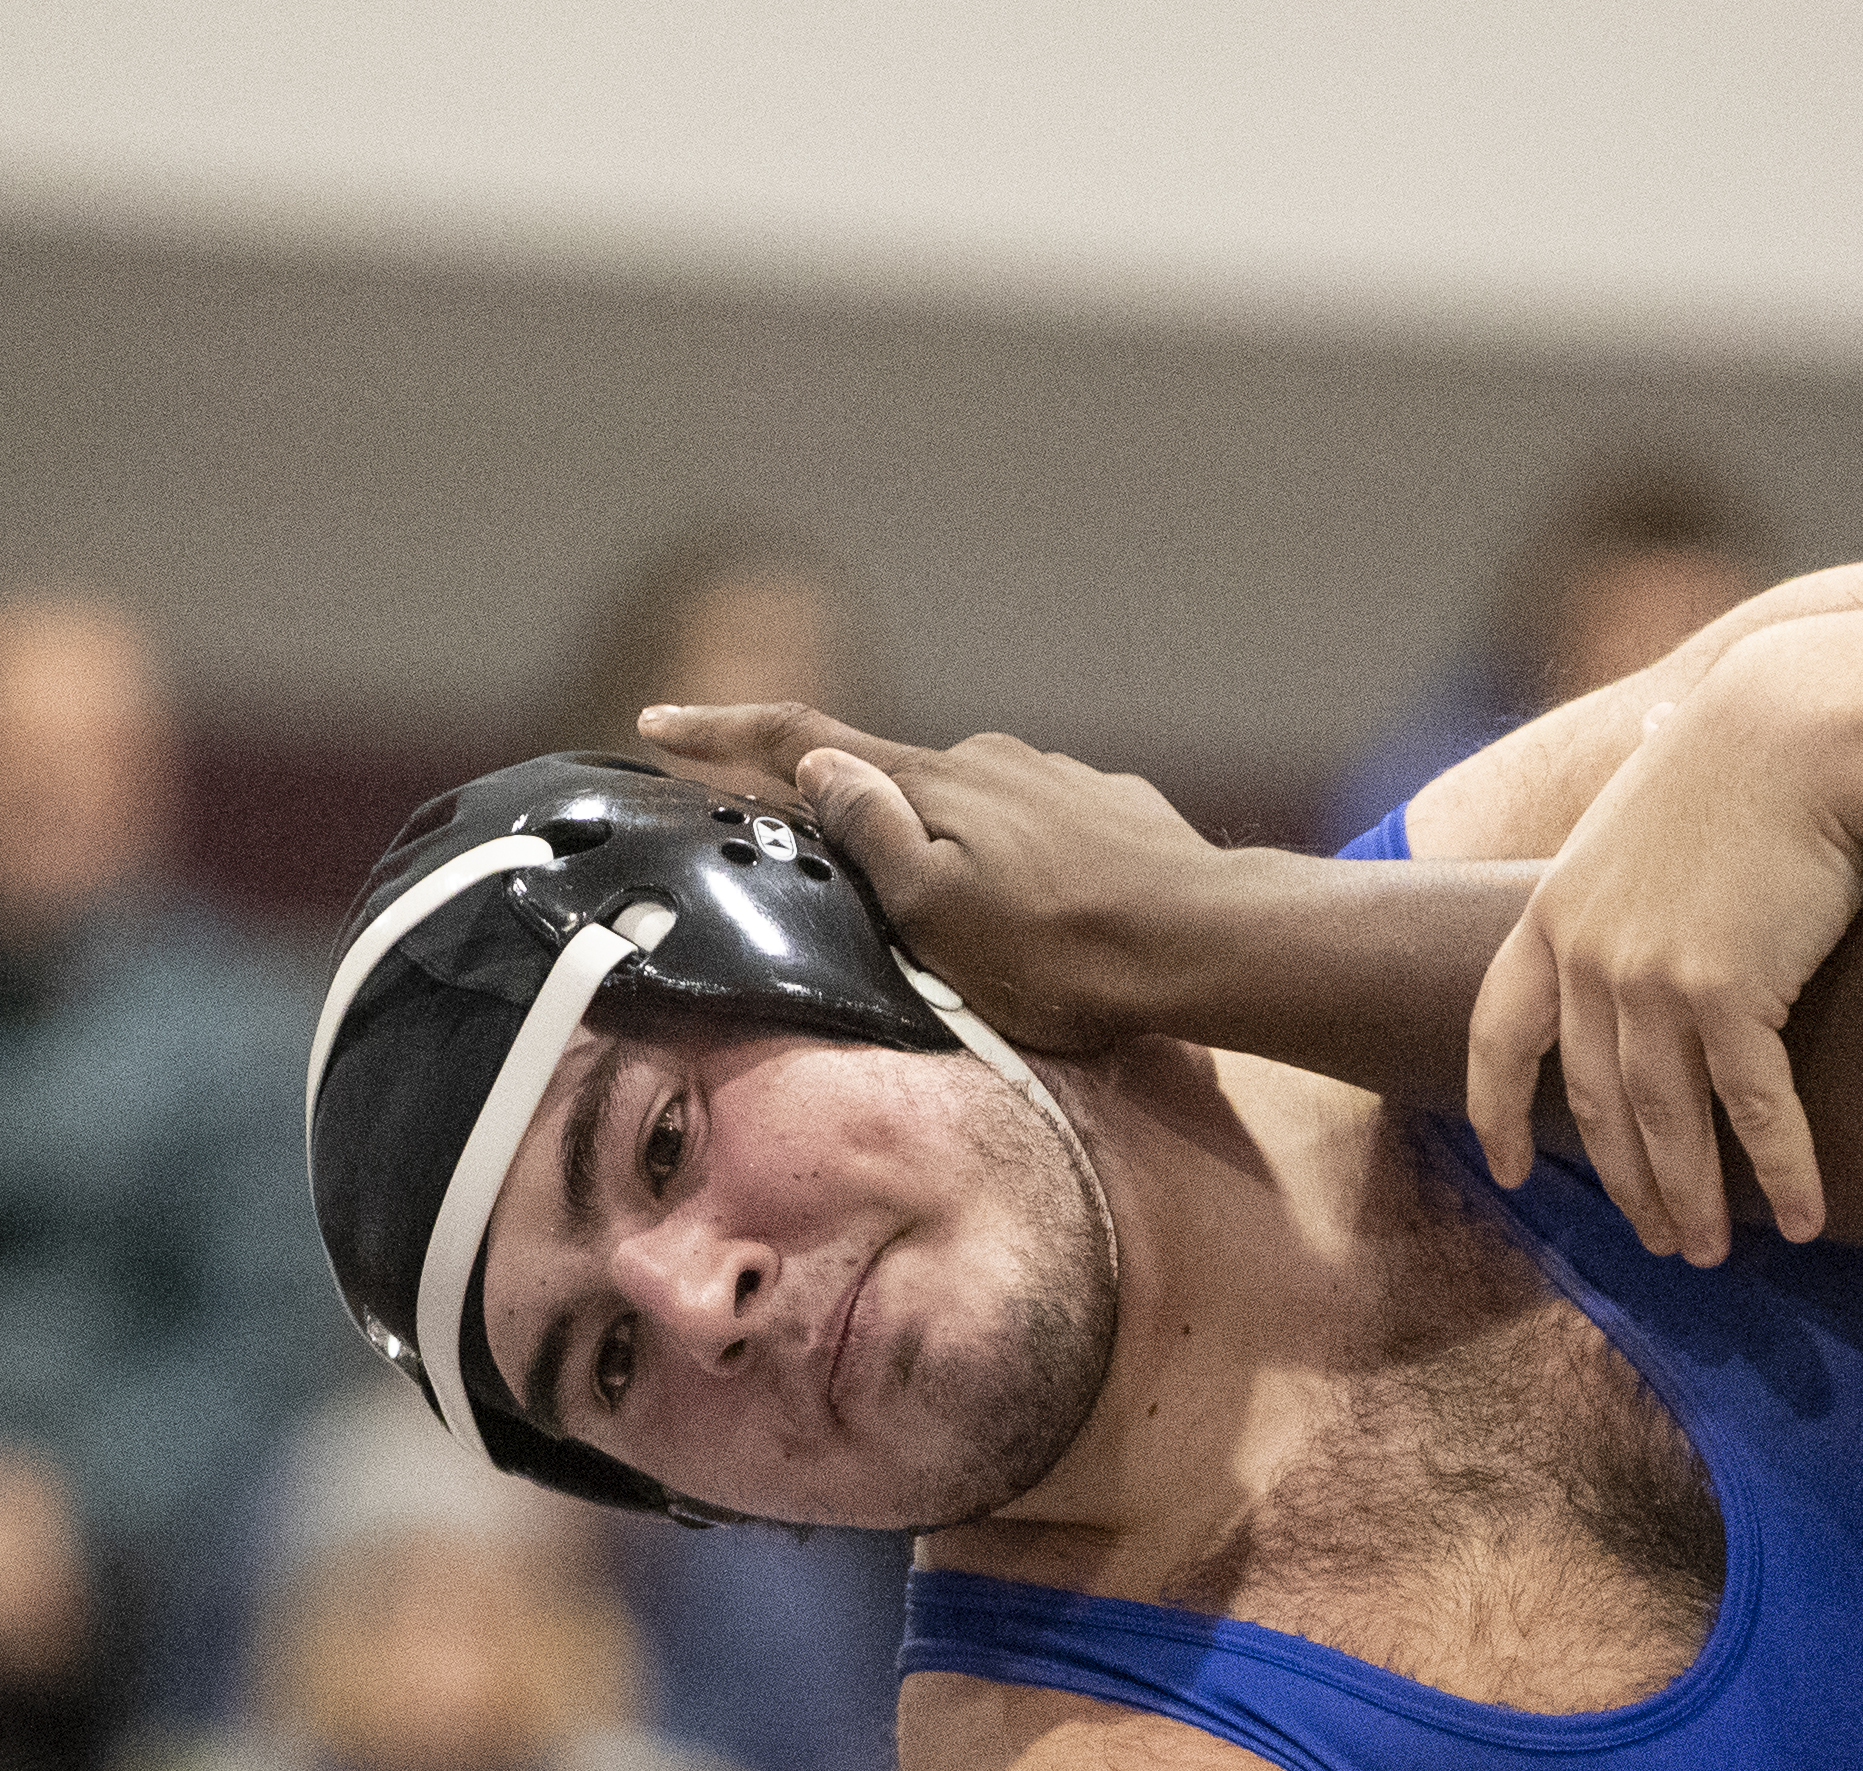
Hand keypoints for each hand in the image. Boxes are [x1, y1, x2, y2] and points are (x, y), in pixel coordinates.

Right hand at [635, 704, 1233, 1057]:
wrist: (1205, 943)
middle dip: (858, 820)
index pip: (803, 742)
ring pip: (972, 804)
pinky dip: (1022, 857)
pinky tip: (1051, 911)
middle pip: (890, 778)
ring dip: (952, 847)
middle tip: (856, 892)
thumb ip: (871, 836)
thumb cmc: (1062, 953)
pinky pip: (1041, 825)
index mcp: (927, 784)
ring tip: (977, 931)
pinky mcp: (1113, 804)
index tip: (657, 724)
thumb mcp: (937, 916)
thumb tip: (818, 765)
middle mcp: (987, 759)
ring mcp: (1055, 776)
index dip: (723, 735)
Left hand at [1462, 657, 1862, 1265]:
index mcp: (1552, 915)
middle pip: (1595, 1103)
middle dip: (1626, 1182)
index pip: (1499, 1034)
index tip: (1508, 1173)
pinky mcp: (1727, 995)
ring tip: (1712, 1252)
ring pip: (1667, 1124)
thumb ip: (1620, 863)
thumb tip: (1633, 843)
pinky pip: (1754, 1111)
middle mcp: (1589, 959)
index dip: (1497, 1111)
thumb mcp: (1640, 811)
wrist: (1797, 731)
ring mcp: (1651, 981)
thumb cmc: (1737, 760)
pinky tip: (1802, 1217)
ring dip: (1692, 1199)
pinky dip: (1780, 1172)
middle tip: (1659, 1239)